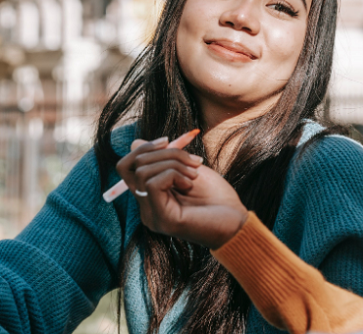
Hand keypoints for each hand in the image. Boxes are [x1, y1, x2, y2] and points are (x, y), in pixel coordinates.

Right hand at [121, 139, 247, 248]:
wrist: (236, 222)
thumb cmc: (216, 197)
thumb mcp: (186, 169)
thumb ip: (162, 158)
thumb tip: (135, 143)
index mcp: (150, 197)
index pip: (126, 167)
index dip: (144, 148)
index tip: (168, 140)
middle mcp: (146, 209)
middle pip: (133, 166)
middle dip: (164, 152)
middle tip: (193, 161)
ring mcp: (152, 216)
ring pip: (142, 172)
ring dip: (172, 163)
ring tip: (194, 174)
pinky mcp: (162, 220)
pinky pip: (153, 183)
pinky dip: (173, 174)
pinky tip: (190, 184)